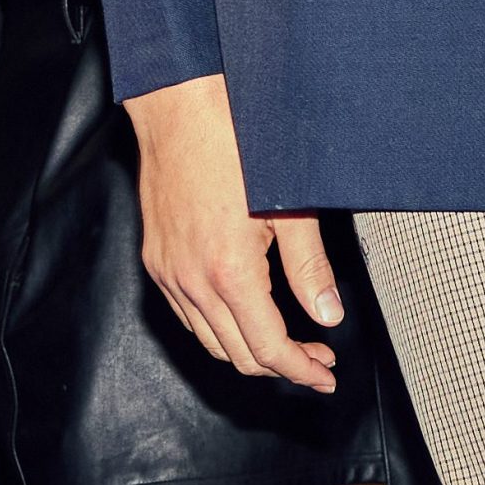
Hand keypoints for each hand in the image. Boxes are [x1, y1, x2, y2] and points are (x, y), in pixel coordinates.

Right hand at [124, 74, 340, 392]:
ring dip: (249, 350)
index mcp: (229, 272)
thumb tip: (328, 316)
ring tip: (284, 341)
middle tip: (316, 358)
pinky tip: (242, 312)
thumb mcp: (292, 207)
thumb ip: (310, 269)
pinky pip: (187, 316)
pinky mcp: (156, 261)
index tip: (324, 375)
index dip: (303, 370)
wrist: (179, 109)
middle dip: (282, 366)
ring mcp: (168, 273)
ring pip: (210, 342)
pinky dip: (217, 328)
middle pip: (239, 356)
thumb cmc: (236, 144)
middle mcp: (191, 281)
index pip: (270, 350)